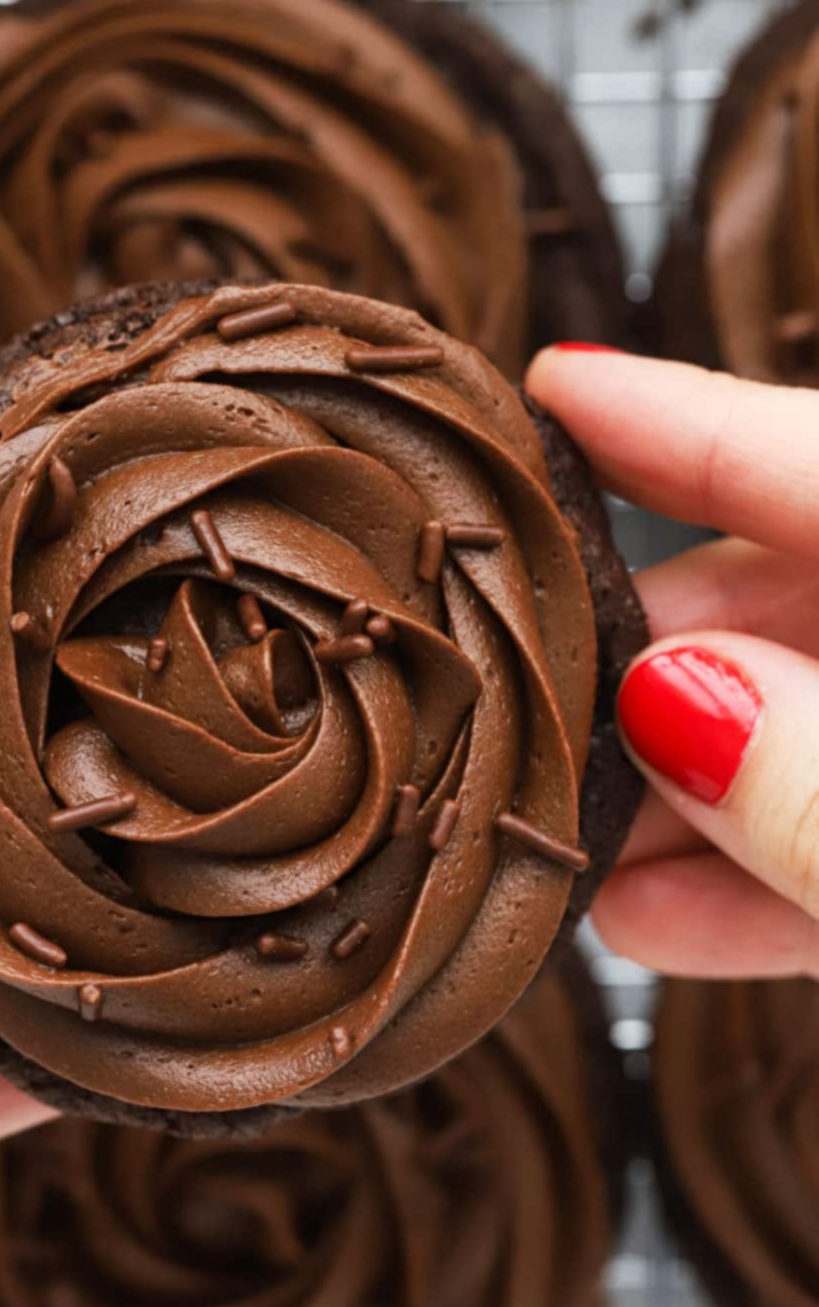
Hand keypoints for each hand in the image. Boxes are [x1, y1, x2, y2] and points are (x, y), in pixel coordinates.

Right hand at [527, 345, 818, 979]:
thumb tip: (678, 703)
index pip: (816, 463)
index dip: (677, 421)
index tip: (556, 389)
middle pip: (785, 608)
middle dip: (644, 666)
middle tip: (517, 713)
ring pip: (801, 737)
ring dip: (675, 799)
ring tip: (561, 850)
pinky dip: (752, 880)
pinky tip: (653, 917)